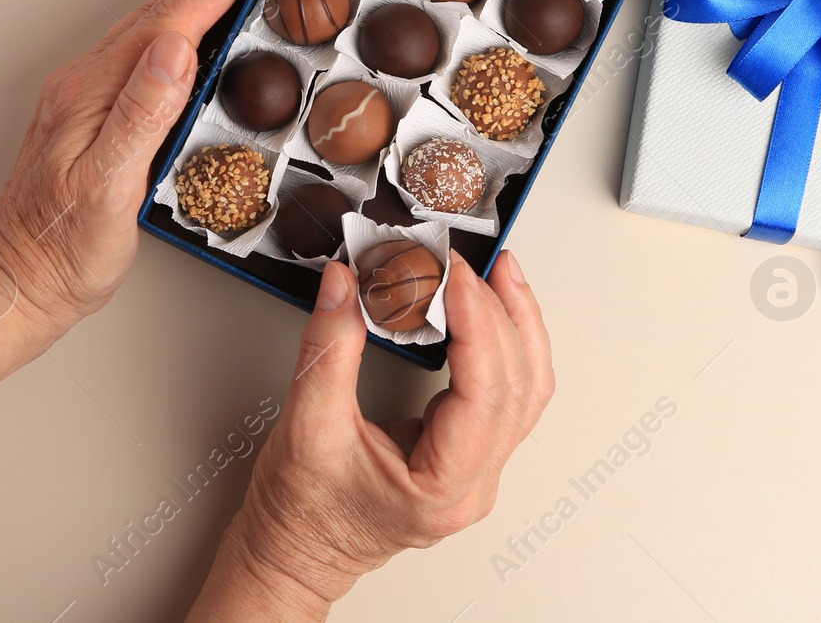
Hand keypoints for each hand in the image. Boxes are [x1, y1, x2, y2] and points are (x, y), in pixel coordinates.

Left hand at [0, 0, 277, 335]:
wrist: (17, 285)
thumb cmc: (63, 250)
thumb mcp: (110, 185)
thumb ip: (143, 113)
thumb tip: (174, 49)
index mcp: (94, 92)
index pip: (171, 19)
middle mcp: (86, 84)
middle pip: (163, 10)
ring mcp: (87, 97)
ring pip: (154, 27)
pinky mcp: (92, 115)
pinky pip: (145, 53)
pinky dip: (183, 31)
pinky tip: (199, 38)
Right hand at [199, 250, 552, 614]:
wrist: (293, 555)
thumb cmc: (300, 516)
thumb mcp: (306, 426)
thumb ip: (329, 349)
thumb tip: (346, 284)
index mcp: (443, 487)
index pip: (486, 393)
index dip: (477, 323)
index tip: (453, 277)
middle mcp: (474, 483)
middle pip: (519, 386)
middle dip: (501, 312)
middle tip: (471, 264)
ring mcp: (478, 471)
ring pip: (527, 389)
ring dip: (518, 325)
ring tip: (501, 274)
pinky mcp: (470, 455)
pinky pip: (510, 395)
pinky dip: (507, 346)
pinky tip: (494, 311)